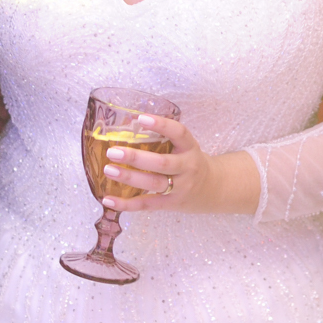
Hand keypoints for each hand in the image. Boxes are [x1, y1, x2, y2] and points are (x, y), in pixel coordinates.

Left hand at [99, 114, 258, 215]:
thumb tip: (128, 124)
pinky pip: (147, 205)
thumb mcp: (185, 147)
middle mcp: (187, 168)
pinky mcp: (171, 204)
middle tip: (113, 151)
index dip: (161, 125)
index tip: (141, 118)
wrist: (213, 189)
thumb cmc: (190, 162)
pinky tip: (109, 199)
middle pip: (161, 163)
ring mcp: (180, 188)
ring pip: (154, 183)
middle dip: (136, 157)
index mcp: (190, 148)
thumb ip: (164, 138)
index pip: (179, 133)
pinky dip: (127, 204)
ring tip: (109, 169)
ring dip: (129, 177)